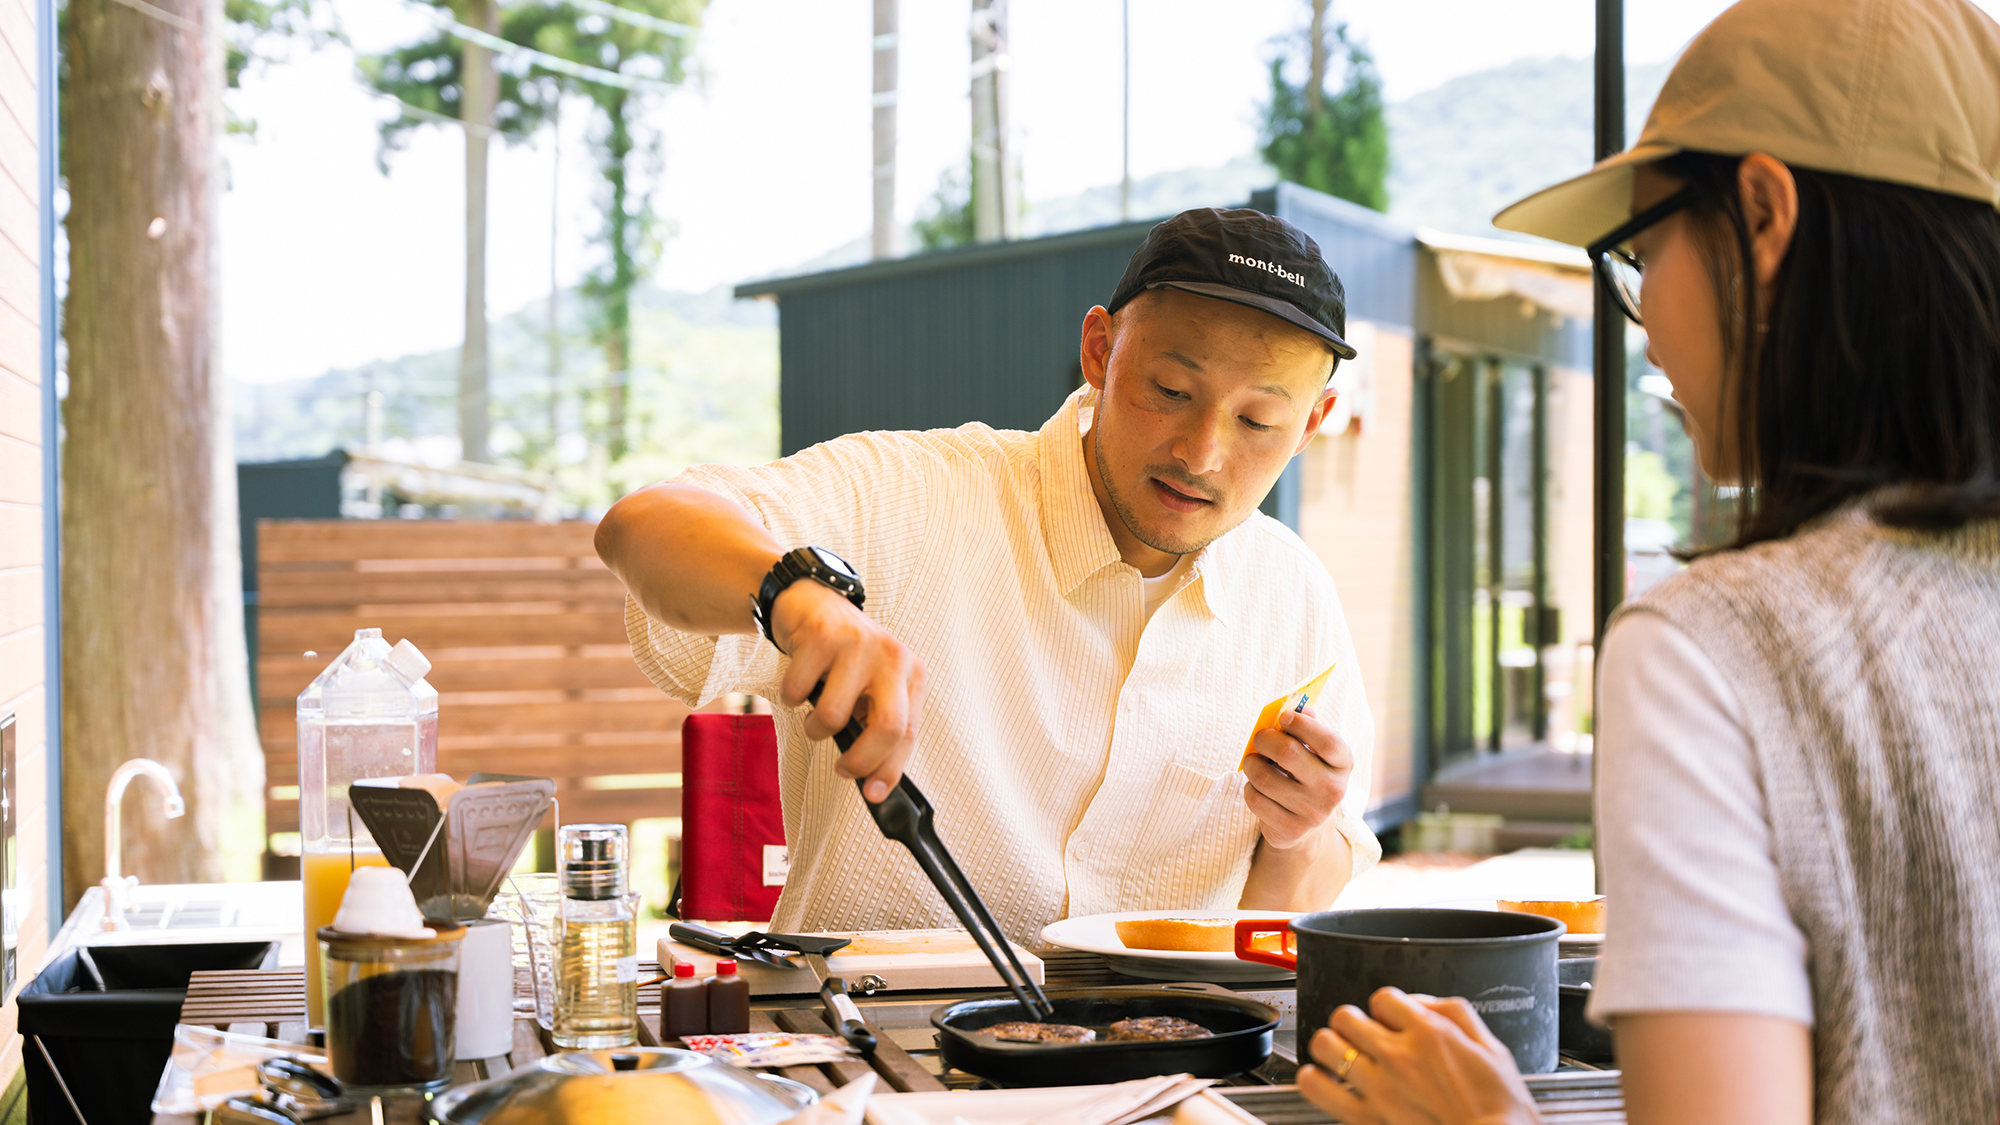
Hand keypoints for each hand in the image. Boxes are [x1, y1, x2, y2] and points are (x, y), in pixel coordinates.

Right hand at [771, 579, 927, 803]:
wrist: (811, 602)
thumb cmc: (844, 656)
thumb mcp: (871, 687)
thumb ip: (875, 725)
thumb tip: (872, 781)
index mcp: (910, 673)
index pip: (907, 732)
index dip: (890, 769)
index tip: (873, 793)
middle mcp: (892, 656)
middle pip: (887, 726)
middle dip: (861, 759)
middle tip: (843, 768)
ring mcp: (858, 644)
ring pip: (833, 715)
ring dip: (815, 727)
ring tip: (816, 712)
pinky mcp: (822, 636)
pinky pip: (798, 692)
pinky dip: (793, 698)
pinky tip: (801, 681)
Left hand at [1241, 706, 1351, 850]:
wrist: (1307, 825)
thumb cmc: (1307, 775)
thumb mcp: (1315, 751)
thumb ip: (1307, 728)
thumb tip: (1297, 708)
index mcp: (1343, 764)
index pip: (1327, 741)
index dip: (1302, 725)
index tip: (1284, 718)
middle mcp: (1333, 790)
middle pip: (1288, 753)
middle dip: (1265, 739)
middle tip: (1259, 738)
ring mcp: (1312, 812)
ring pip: (1264, 778)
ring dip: (1252, 765)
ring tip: (1254, 763)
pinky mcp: (1290, 830)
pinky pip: (1255, 799)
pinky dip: (1249, 788)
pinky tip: (1257, 787)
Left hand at [1298, 987, 1539, 1124]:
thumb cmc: (1500, 1110)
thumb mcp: (1493, 1049)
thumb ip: (1455, 1013)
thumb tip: (1422, 1001)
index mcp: (1430, 1034)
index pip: (1383, 998)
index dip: (1386, 1008)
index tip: (1391, 1021)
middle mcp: (1398, 1056)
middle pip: (1346, 1016)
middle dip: (1353, 1023)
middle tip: (1363, 1037)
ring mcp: (1378, 1087)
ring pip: (1325, 1044)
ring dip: (1331, 1046)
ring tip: (1341, 1055)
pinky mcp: (1365, 1118)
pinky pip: (1317, 1087)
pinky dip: (1314, 1080)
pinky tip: (1326, 1081)